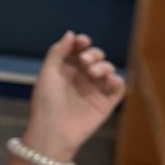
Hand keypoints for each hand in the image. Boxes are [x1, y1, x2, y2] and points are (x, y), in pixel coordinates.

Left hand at [25, 31, 125, 161]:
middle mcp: (81, 77)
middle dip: (93, 53)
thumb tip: (71, 34)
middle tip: (85, 61)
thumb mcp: (48, 73)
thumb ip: (58, 52)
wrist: (53, 130)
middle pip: (95, 56)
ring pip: (108, 69)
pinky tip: (106, 80)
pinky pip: (118, 87)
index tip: (82, 41)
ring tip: (92, 72)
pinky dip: (115, 79)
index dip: (82, 43)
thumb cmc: (46, 102)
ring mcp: (94, 89)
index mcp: (66, 69)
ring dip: (103, 65)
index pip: (79, 50)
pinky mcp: (106, 103)